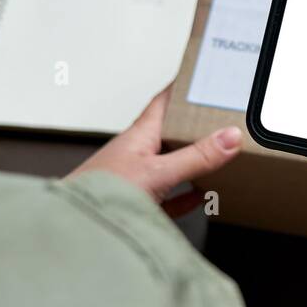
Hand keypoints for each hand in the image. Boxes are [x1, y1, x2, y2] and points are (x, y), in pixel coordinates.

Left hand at [69, 86, 241, 216]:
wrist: (76, 230)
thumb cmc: (101, 195)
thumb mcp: (159, 172)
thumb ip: (196, 157)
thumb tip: (229, 136)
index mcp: (139, 136)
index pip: (163, 101)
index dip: (181, 87)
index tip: (198, 76)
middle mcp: (136, 153)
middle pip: (169, 132)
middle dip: (192, 125)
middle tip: (216, 118)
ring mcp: (135, 179)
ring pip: (169, 164)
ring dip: (190, 160)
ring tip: (214, 156)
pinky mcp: (137, 205)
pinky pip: (167, 196)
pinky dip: (184, 195)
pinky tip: (197, 197)